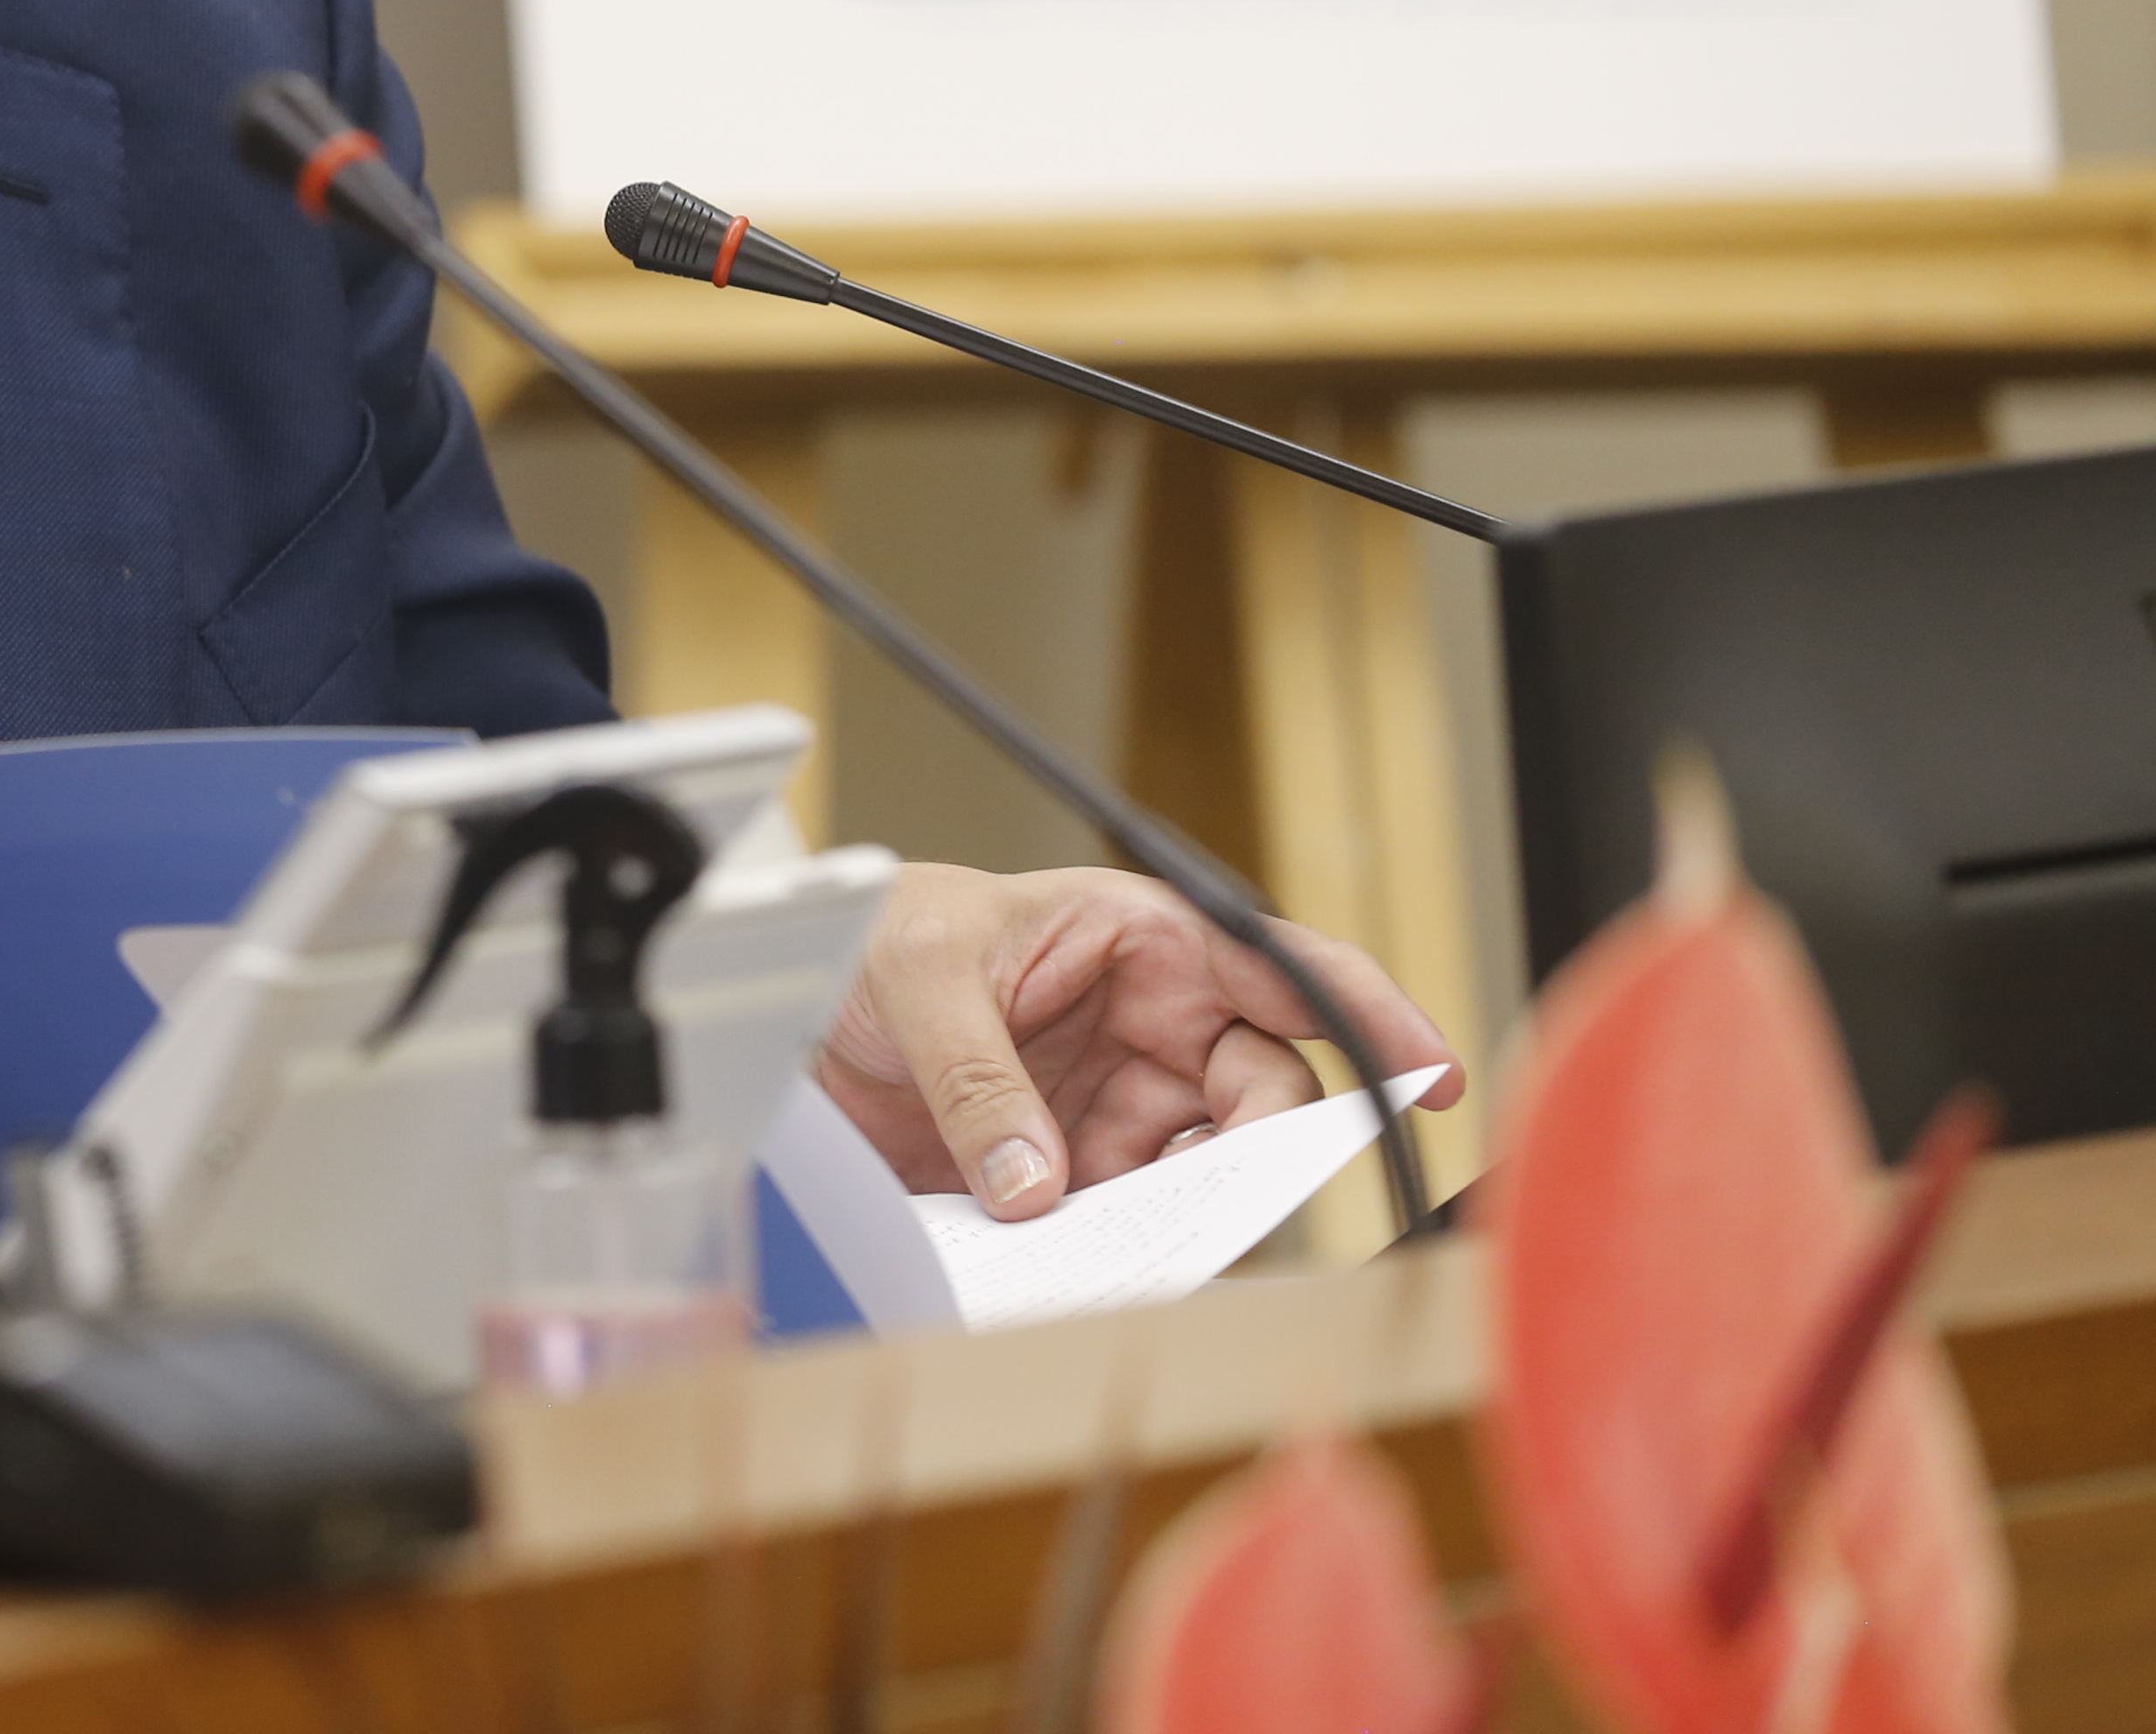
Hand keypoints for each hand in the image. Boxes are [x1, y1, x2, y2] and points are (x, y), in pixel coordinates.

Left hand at [819, 864, 1464, 1220]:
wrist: (776, 999)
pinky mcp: (1066, 1168)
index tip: (1429, 1074)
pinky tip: (1084, 1269)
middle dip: (1259, 1151)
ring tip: (1136, 1249)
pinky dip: (1114, 1250)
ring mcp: (1113, 1101)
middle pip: (1261, 1095)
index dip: (1371, 1015)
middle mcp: (1147, 1022)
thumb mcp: (915, 971)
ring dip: (1182, 1214)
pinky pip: (1123, 1218)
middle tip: (1220, 1201)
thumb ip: (978, 1074)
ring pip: (1200, 1170)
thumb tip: (1036, 1184)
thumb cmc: (861, 935)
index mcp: (1139, 937)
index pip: (1284, 971)